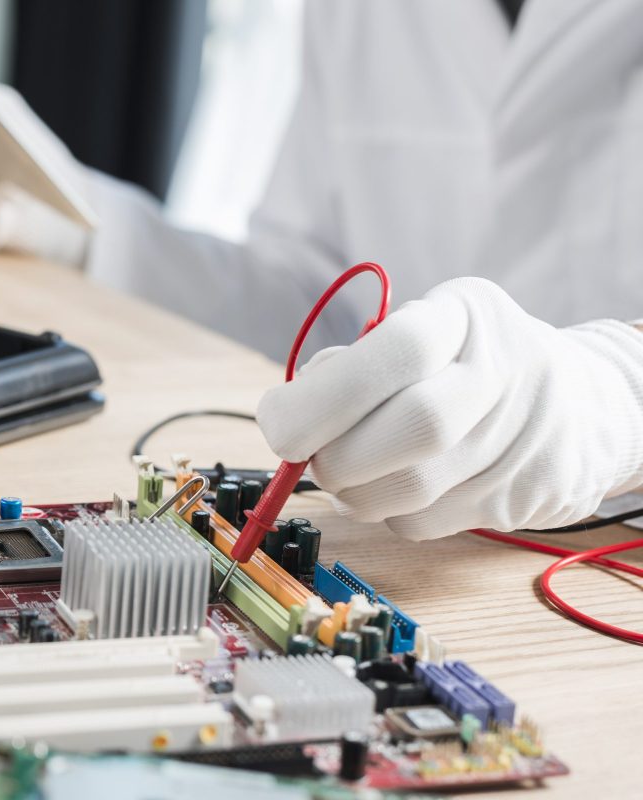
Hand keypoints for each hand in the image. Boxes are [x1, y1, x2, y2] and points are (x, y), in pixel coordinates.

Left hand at [256, 278, 642, 538]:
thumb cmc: (460, 362)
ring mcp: (519, 439)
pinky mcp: (518, 498)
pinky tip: (391, 487)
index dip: (323, 395)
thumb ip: (351, 362)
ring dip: (351, 492)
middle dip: (335, 454)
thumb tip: (288, 412)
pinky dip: (385, 513)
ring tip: (344, 470)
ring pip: (411, 489)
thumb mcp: (419, 328)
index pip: (398, 349)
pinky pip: (421, 522)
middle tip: (305, 454)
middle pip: (415, 426)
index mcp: (466, 314)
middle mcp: (504, 372)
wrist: (578, 402)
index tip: (277, 420)